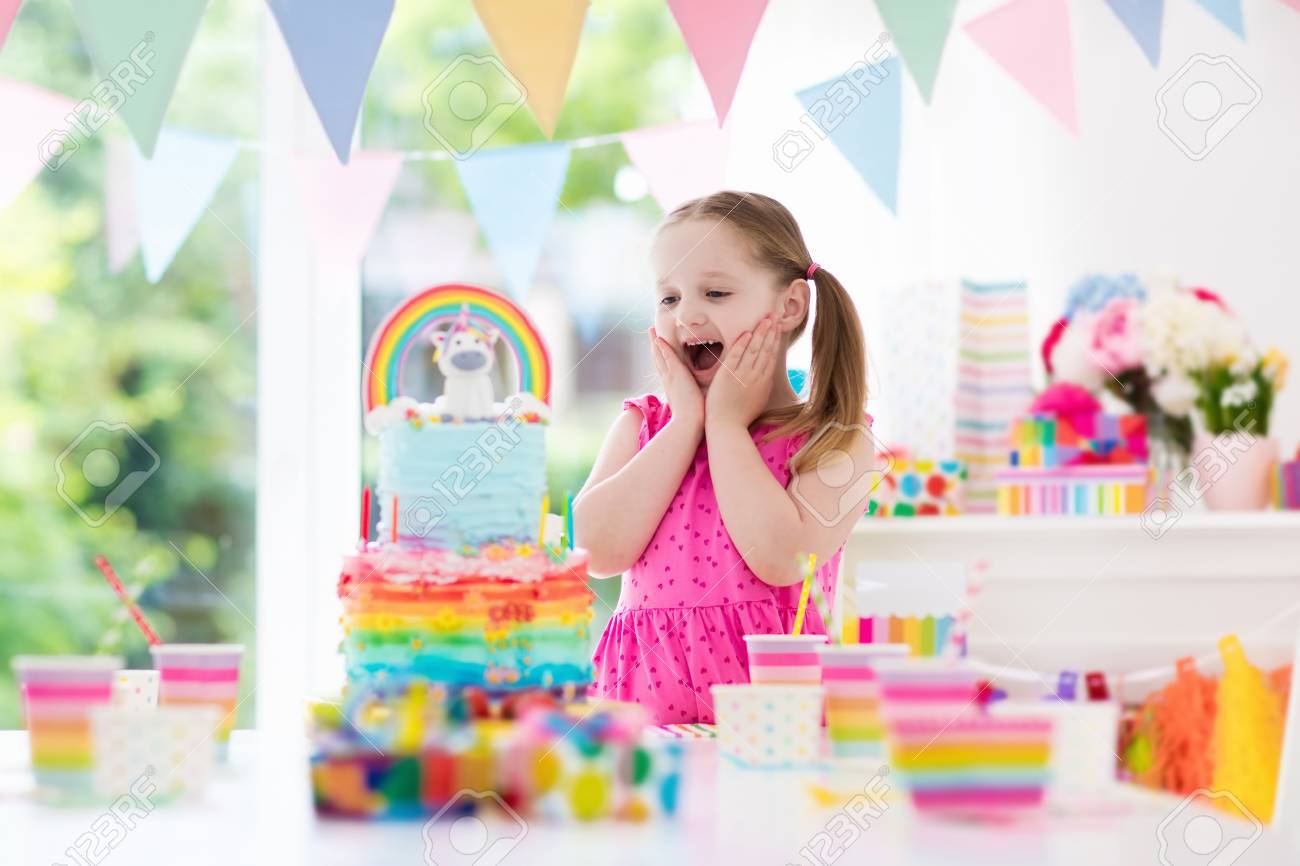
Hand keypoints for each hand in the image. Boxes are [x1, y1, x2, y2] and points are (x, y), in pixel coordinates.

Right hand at [649, 328, 703, 427]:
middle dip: (655, 348)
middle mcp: (669, 381)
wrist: (689, 425)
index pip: (666, 371)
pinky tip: (659, 338)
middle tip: (652, 335)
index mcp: (673, 388)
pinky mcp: (676, 374)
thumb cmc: (695, 419)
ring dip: (656, 343)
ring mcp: (671, 377)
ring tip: (652, 331)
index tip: (660, 352)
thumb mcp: (693, 405)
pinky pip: (667, 356)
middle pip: (659, 361)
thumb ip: (695, 399)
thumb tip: (704, 398)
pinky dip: (662, 347)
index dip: (662, 360)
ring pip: (660, 356)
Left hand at [705, 315, 778, 430]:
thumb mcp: (759, 399)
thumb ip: (762, 384)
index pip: (771, 356)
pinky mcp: (727, 376)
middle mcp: (756, 377)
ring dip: (760, 333)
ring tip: (766, 319)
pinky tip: (747, 333)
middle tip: (774, 316)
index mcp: (764, 382)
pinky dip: (742, 345)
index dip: (775, 340)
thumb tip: (766, 373)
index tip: (777, 327)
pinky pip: (736, 356)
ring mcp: (742, 376)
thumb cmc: (741, 416)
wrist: (727, 426)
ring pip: (754, 350)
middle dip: (770, 331)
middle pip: (765, 349)